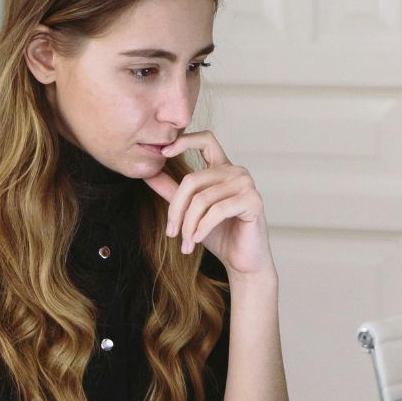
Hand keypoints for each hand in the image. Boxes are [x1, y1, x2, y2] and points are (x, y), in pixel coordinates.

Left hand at [144, 131, 274, 276]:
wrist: (242, 260)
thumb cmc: (220, 235)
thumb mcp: (191, 211)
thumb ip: (172, 191)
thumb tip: (148, 174)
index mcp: (223, 168)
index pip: (205, 140)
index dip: (184, 141)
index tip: (162, 152)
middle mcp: (236, 171)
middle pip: (192, 179)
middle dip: (177, 209)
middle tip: (171, 233)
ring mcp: (246, 184)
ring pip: (202, 198)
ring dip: (189, 225)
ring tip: (185, 243)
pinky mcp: (253, 200)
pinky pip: (217, 210)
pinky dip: (203, 227)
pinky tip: (197, 239)